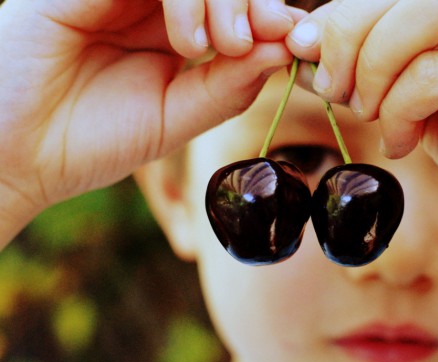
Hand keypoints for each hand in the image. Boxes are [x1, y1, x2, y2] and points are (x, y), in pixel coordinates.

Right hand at [0, 0, 294, 245]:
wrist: (20, 156)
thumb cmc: (94, 140)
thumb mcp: (177, 118)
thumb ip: (228, 86)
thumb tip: (280, 50)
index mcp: (174, 32)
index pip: (236, 6)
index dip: (271, 16)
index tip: (296, 41)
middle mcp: (150, 5)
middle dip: (252, 3)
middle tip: (254, 44)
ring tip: (219, 47)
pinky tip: (188, 40)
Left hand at [287, 0, 437, 276]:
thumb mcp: (429, 103)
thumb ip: (381, 70)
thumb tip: (311, 50)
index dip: (344, 12)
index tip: (310, 54)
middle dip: (348, 38)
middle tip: (335, 91)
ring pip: (420, 17)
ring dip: (375, 74)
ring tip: (372, 118)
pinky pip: (436, 74)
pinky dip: (400, 110)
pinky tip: (403, 144)